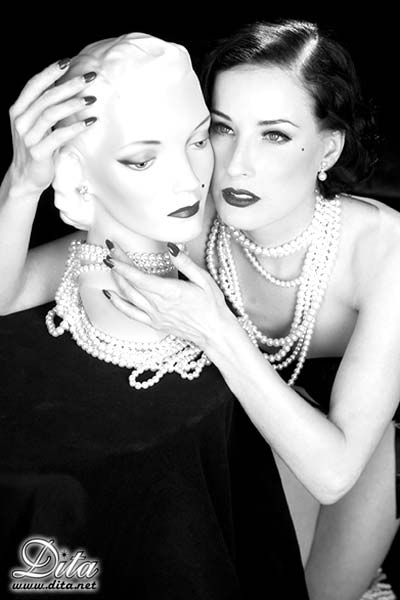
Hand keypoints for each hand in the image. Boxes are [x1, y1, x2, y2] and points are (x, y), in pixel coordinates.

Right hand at [8, 58, 96, 196]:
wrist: (26, 178)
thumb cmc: (37, 148)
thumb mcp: (37, 125)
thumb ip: (45, 107)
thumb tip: (67, 85)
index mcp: (18, 110)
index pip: (34, 85)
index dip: (50, 72)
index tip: (68, 62)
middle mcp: (20, 121)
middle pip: (46, 97)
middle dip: (68, 85)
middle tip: (88, 78)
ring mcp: (27, 137)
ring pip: (51, 113)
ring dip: (73, 104)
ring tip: (91, 99)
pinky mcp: (38, 152)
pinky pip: (58, 136)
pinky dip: (75, 128)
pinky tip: (90, 122)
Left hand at [102, 241, 235, 350]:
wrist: (215, 332)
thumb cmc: (212, 306)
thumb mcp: (204, 279)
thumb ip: (185, 263)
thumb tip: (172, 247)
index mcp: (171, 292)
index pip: (139, 277)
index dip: (123, 264)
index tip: (112, 253)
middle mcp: (159, 305)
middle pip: (130, 283)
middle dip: (118, 266)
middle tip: (111, 251)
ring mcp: (155, 316)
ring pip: (128, 297)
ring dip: (116, 280)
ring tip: (111, 265)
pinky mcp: (154, 323)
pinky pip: (130, 313)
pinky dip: (117, 303)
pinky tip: (110, 294)